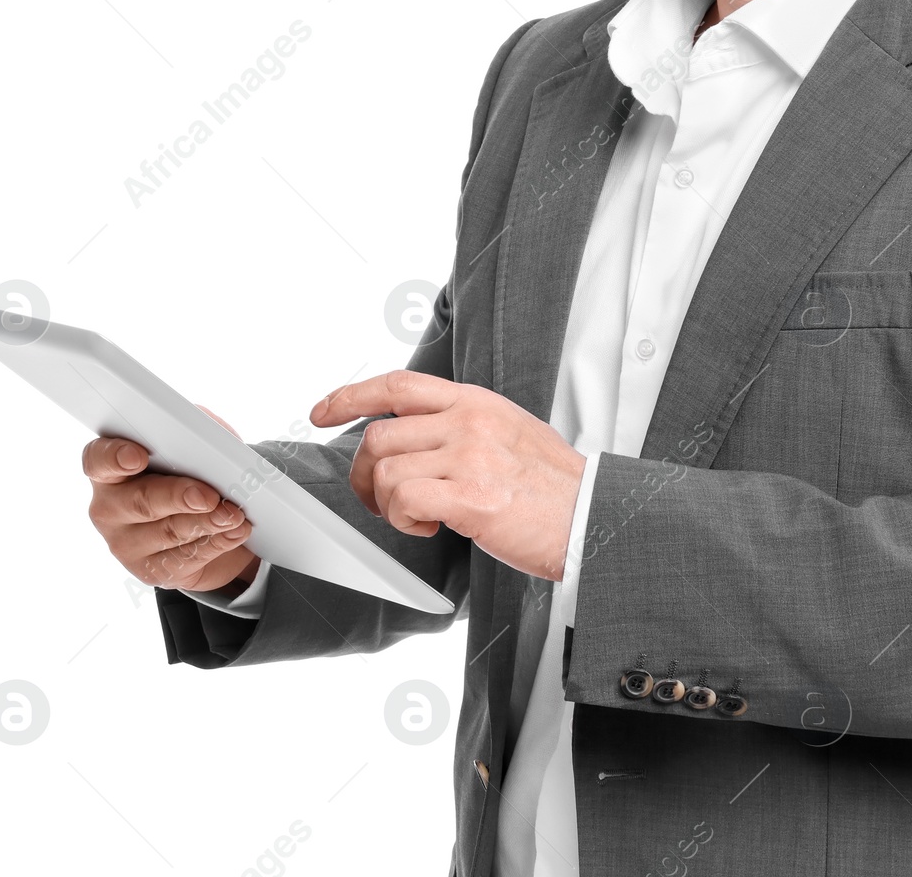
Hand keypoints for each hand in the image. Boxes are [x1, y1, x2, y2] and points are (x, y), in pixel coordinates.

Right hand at [83, 406, 259, 591]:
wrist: (202, 520)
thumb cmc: (189, 472)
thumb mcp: (193, 445)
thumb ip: (193, 432)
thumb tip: (208, 433)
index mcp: (111, 469)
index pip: (98, 460)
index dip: (114, 457)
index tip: (137, 456)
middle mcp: (110, 508)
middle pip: (140, 501)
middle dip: (178, 496)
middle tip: (208, 496)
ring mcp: (126, 543)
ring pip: (168, 532)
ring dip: (207, 522)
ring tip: (233, 514)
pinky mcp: (150, 570)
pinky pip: (184, 558)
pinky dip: (216, 542)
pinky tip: (234, 532)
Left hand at [311, 371, 586, 581]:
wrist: (589, 514)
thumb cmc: (551, 483)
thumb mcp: (508, 428)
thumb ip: (461, 423)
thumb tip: (411, 433)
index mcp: (475, 401)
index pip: (397, 386)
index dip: (351, 396)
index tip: (322, 411)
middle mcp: (469, 421)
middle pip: (379, 436)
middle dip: (364, 474)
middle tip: (378, 498)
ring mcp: (470, 456)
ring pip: (387, 471)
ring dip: (388, 503)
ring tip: (417, 515)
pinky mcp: (471, 497)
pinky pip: (405, 501)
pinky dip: (405, 520)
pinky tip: (430, 526)